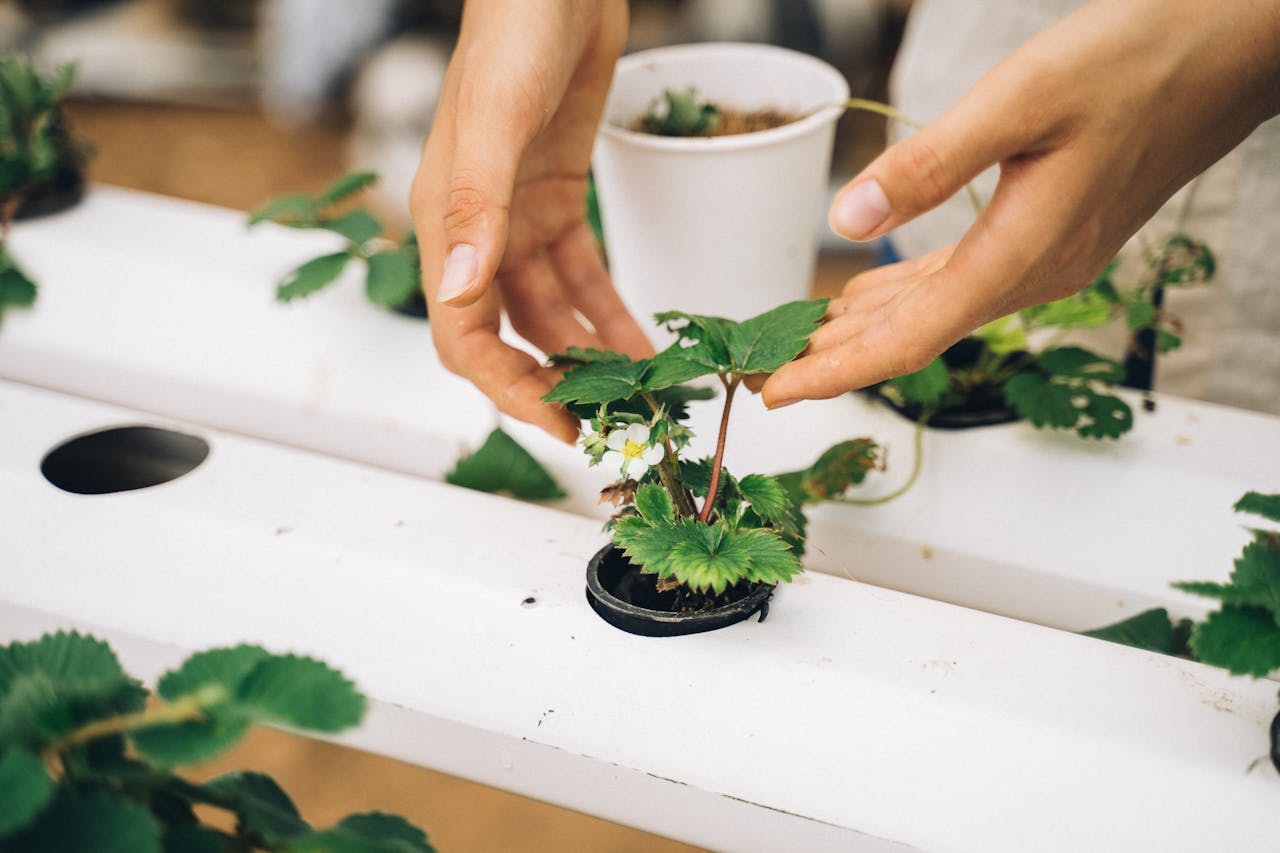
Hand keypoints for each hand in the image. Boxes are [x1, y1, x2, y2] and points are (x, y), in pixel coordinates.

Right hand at [410, 0, 651, 442]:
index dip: (508, 387)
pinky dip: (607, 312)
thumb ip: (477, 206)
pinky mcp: (557, 198)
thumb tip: (462, 292)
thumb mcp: (496, 119)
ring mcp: (517, 216)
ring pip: (548, 312)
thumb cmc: (517, 28)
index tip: (560, 423)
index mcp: (448, 221)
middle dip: (552, 382)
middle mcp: (477, 229)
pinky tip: (639, 342)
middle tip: (607, 422)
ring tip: (636, 393)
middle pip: (507, 334)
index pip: (464, 334)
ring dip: (586, 354)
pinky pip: (580, 276)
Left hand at [763, 0, 1279, 407]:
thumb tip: (848, 223)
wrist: (1229, 50)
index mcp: (1019, 255)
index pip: (908, 340)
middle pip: (914, 335)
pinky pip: (961, 281)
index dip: (835, 372)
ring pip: (936, 311)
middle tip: (765, 372)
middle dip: (835, 359)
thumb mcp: (1020, 100)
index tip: (775, 392)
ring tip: (803, 343)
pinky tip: (876, 296)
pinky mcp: (1051, 233)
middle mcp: (1032, 273)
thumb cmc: (1134, 63)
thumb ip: (929, 167)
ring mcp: (1045, 258)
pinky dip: (908, 295)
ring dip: (867, 330)